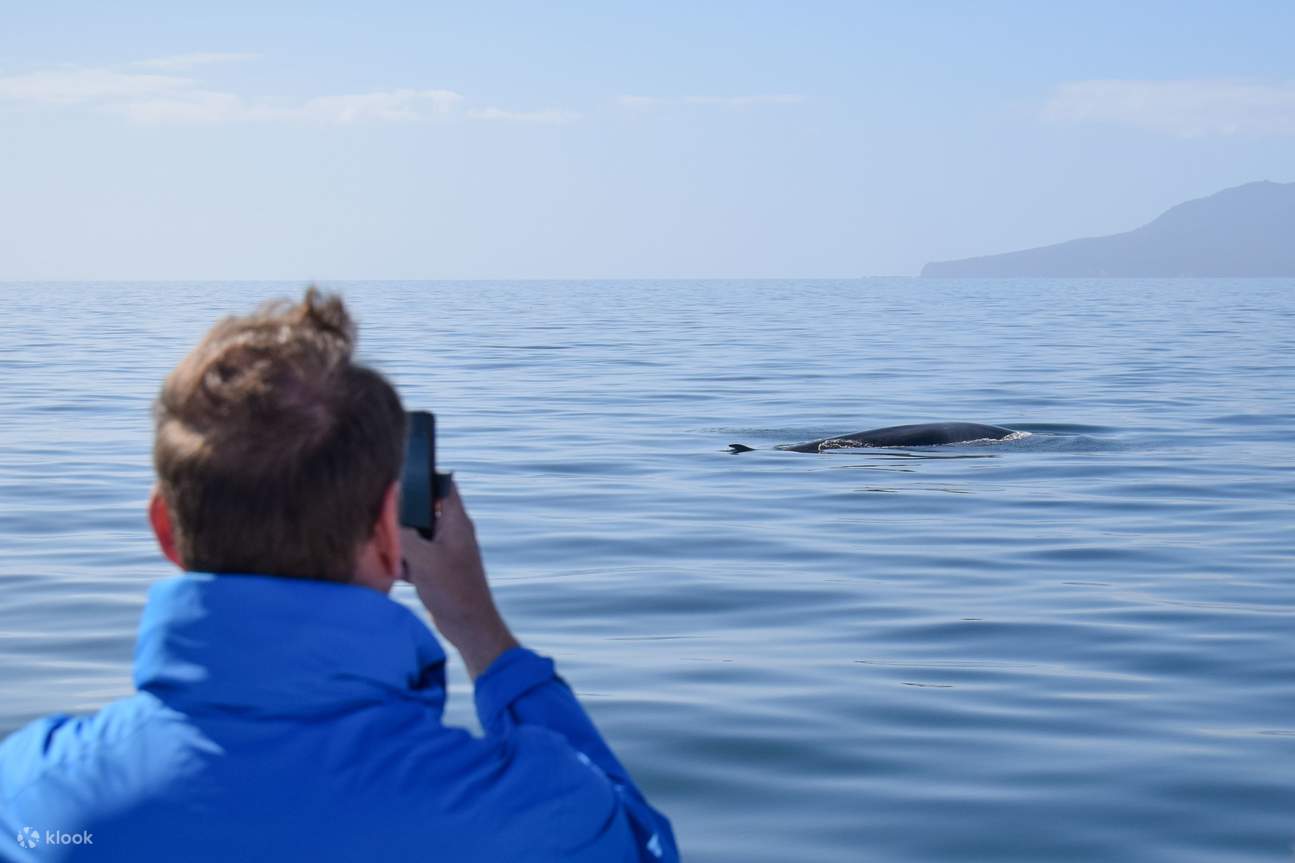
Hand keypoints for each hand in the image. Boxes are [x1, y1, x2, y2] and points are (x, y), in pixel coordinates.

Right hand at [401, 480, 517, 678]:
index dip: (425, 477)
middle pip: (422, 511)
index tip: (400, 475)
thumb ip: (403, 533)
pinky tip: (394, 571)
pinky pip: (412, 555)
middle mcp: (451, 532)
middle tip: (381, 520)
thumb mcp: (423, 558)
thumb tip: (386, 516)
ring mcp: (442, 550)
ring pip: (414, 534)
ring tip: (388, 550)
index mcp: (456, 521)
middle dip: (401, 515)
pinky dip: (402, 561)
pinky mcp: (434, 568)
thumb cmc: (452, 589)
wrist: (467, 626)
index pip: (443, 486)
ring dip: (399, 542)